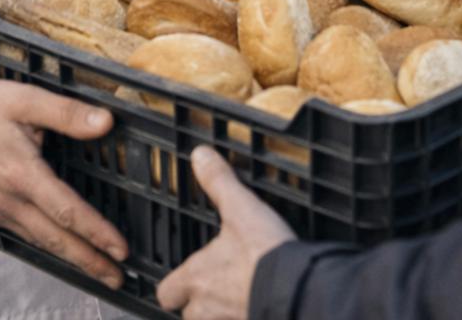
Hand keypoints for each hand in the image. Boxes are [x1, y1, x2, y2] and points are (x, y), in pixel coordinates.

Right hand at [0, 75, 128, 287]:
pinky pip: (26, 234)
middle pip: (56, 239)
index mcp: (21, 173)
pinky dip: (50, 245)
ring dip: (72, 257)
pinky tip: (66, 248)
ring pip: (41, 241)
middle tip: (119, 278)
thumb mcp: (26, 99)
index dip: (97, 233)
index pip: (67, 212)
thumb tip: (105, 122)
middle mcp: (7, 200)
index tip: (120, 249)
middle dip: (90, 260)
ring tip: (100, 270)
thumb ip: (68, 113)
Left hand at [157, 146, 295, 318]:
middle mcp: (207, 307)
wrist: (296, 288)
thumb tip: (201, 157)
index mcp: (196, 276)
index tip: (183, 276)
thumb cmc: (264, 254)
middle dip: (200, 303)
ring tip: (240, 295)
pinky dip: (247, 314)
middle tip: (216, 286)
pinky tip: (260, 302)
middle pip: (189, 314)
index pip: (166, 291)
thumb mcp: (241, 208)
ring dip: (223, 311)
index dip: (174, 284)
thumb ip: (219, 182)